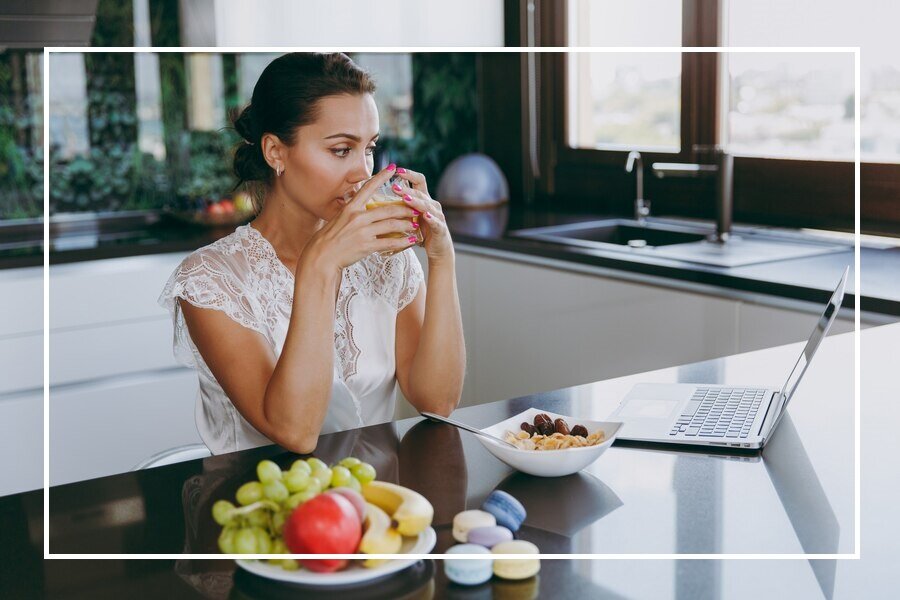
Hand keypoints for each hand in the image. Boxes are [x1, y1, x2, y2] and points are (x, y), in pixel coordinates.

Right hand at [301, 165, 419, 271]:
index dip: (382, 176)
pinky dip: (401, 241)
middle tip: (417, 207)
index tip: (393, 168)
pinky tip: (410, 241)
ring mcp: (363, 231)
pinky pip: (389, 242)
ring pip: (392, 225)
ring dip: (406, 224)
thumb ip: (353, 213)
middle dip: (405, 208)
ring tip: (416, 224)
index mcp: (351, 208)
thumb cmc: (331, 239)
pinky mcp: (366, 245)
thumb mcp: (339, 220)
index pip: (368, 187)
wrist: (322, 257)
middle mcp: (358, 217)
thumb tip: (364, 207)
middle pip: (388, 209)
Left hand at [392, 168, 453, 262]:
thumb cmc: (420, 232)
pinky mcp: (440, 229)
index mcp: (423, 200)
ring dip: (416, 201)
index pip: (418, 181)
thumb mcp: (408, 218)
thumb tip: (375, 201)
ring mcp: (437, 216)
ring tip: (406, 198)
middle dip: (407, 189)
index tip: (397, 170)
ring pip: (427, 206)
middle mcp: (432, 205)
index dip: (409, 174)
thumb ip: (398, 208)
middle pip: (420, 193)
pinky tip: (425, 216)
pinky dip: (431, 219)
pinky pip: (436, 222)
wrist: (438, 248)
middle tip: (394, 187)